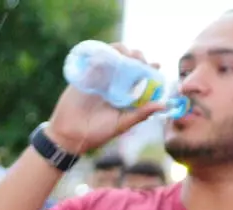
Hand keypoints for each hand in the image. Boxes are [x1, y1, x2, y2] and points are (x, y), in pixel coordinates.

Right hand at [46, 44, 166, 154]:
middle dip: (137, 56)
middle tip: (137, 59)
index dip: (150, 68)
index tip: (155, 66)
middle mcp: (115, 84)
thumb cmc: (97, 133)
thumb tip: (163, 106)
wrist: (69, 135)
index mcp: (126, 93)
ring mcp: (100, 79)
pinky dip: (102, 53)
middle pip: (130, 62)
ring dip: (121, 51)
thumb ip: (141, 114)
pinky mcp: (84, 77)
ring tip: (125, 54)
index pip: (142, 75)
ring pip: (113, 57)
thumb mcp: (122, 124)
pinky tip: (108, 53)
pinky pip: (94, 60)